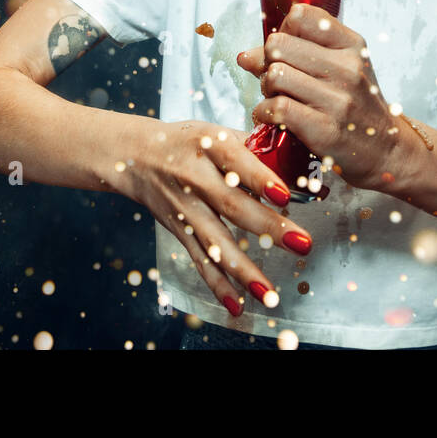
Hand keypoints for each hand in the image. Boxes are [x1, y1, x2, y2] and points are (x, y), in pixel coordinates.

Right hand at [122, 119, 314, 316]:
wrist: (134, 157)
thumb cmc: (186, 142)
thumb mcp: (215, 132)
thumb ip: (252, 148)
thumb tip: (297, 165)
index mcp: (209, 146)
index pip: (236, 160)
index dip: (260, 178)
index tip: (285, 195)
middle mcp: (195, 178)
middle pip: (233, 205)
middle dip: (269, 227)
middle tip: (302, 243)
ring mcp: (186, 208)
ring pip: (216, 242)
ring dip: (245, 270)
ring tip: (270, 293)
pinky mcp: (179, 231)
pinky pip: (200, 261)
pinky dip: (218, 285)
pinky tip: (237, 304)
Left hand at [236, 2, 404, 191]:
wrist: (386, 150)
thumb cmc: (356, 106)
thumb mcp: (338, 69)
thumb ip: (294, 55)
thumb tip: (245, 56)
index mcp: (351, 45)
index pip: (300, 15)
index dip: (283, 31)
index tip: (287, 51)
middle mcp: (347, 67)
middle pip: (278, 45)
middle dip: (268, 63)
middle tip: (277, 81)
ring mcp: (338, 99)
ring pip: (274, 75)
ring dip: (265, 90)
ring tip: (276, 99)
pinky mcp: (326, 129)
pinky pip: (277, 108)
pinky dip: (264, 113)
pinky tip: (272, 118)